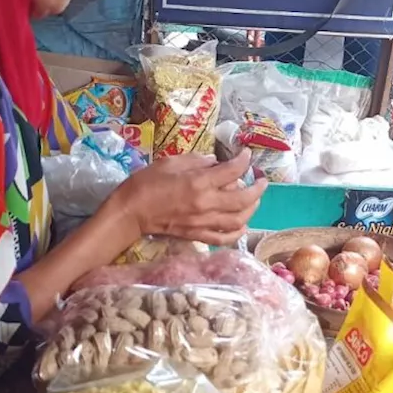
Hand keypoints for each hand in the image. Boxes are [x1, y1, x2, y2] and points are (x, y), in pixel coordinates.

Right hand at [113, 150, 265, 246]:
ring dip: (252, 209)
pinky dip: (237, 232)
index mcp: (199, 183)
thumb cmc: (146, 183)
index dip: (243, 160)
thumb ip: (196, 160)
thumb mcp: (170, 162)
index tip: (247, 154)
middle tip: (262, 180)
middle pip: (243, 198)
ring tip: (255, 200)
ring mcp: (203, 222)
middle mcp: (206, 204)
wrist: (130, 213)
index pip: (232, 170)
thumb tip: (215, 162)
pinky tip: (243, 224)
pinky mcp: (197, 235)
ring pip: (239, 219)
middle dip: (258, 188)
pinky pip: (224, 238)